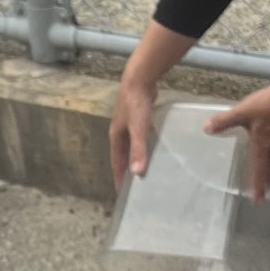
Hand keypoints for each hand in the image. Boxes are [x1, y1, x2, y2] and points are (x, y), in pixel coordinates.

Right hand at [112, 67, 160, 186]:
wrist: (139, 78)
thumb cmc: (135, 103)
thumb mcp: (137, 128)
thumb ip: (138, 149)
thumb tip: (137, 172)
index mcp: (115, 136)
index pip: (116, 162)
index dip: (119, 177)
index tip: (122, 192)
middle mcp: (119, 131)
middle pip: (122, 155)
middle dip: (127, 169)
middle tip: (135, 185)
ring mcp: (128, 123)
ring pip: (131, 145)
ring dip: (135, 157)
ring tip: (145, 169)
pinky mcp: (138, 116)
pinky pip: (139, 136)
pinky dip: (143, 145)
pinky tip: (153, 148)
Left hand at [205, 83, 269, 201]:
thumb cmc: (265, 106)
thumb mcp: (241, 113)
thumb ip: (224, 121)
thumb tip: (206, 129)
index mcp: (261, 146)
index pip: (258, 170)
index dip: (257, 185)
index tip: (258, 199)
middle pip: (269, 167)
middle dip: (266, 180)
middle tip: (266, 192)